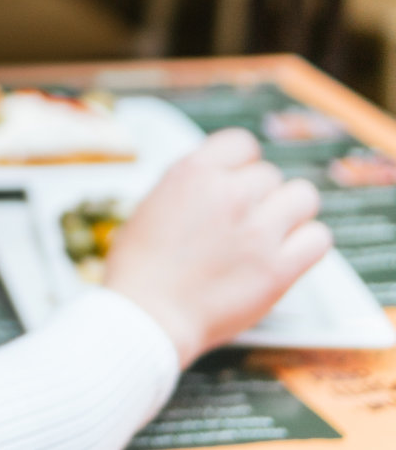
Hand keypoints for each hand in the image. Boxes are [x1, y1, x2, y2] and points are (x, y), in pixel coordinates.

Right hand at [104, 128, 331, 367]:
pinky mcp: (279, 268)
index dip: (240, 163)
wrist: (147, 316)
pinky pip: (318, 237)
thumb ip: (189, 189)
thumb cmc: (139, 268)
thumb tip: (215, 185)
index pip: (240, 143)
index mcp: (191, 173)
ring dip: (289, 212)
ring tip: (273, 232)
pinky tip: (288, 253)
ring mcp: (257, 230)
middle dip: (258, 195)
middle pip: (269, 174)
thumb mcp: (150, 207)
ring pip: (302, 197)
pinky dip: (307, 242)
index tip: (236, 180)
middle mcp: (228, 194)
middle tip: (245, 219)